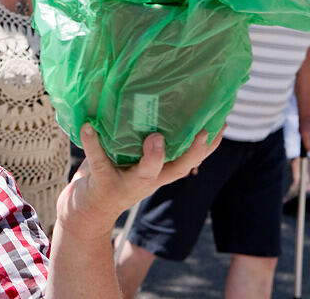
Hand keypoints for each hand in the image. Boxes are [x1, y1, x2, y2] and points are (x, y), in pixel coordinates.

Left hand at [55, 124, 222, 241]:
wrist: (87, 210)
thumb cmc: (113, 174)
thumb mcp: (133, 159)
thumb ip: (143, 138)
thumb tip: (152, 99)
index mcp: (160, 172)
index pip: (191, 159)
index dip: (208, 146)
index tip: (222, 123)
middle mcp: (149, 179)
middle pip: (177, 169)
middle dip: (193, 153)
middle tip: (203, 133)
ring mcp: (128, 183)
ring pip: (145, 172)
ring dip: (153, 156)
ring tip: (155, 136)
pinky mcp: (103, 182)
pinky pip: (98, 160)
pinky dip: (92, 143)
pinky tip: (88, 126)